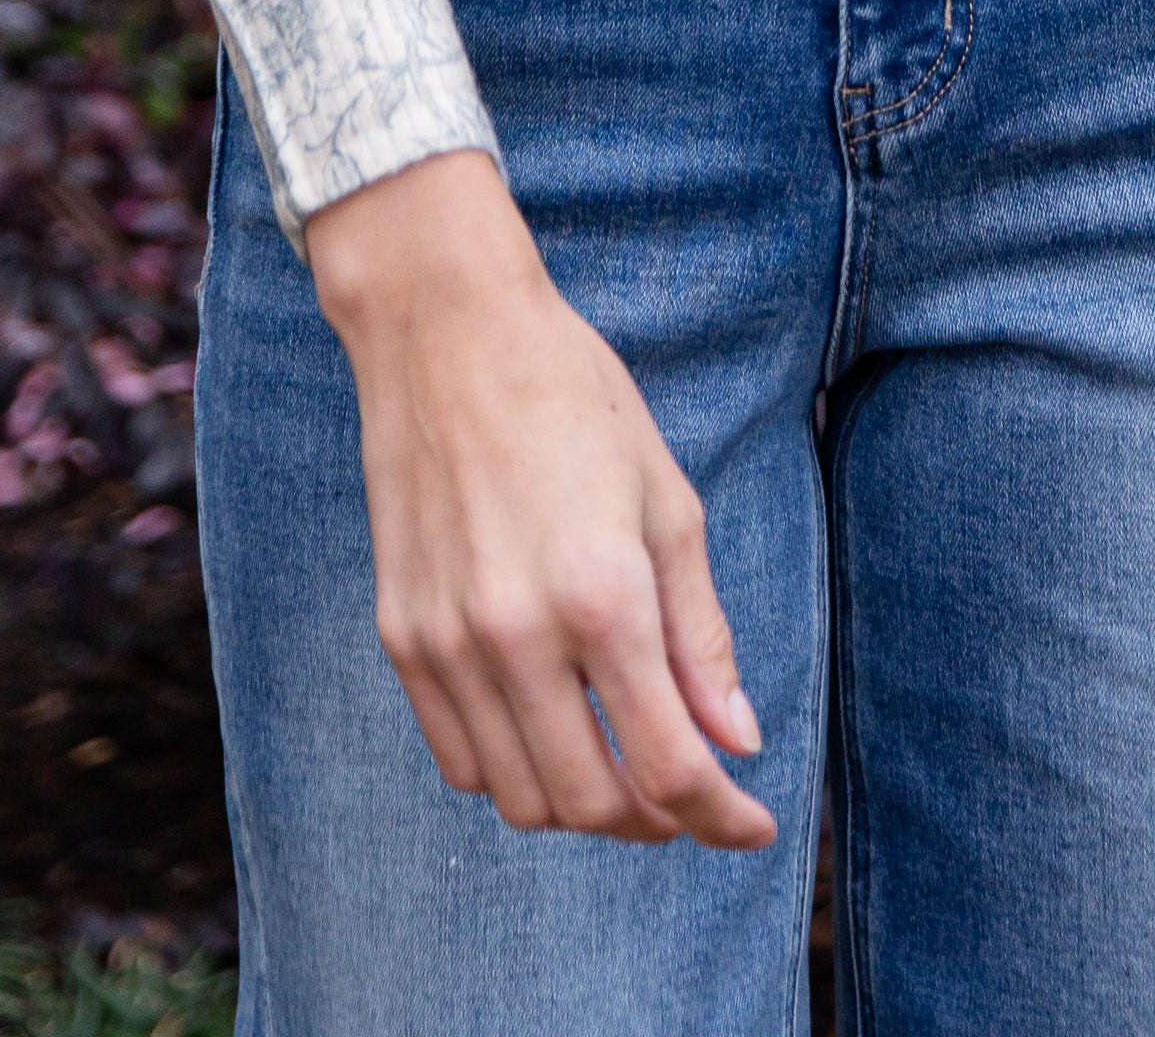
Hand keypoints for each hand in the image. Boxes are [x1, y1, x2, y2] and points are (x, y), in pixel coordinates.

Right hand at [305, 148, 774, 850]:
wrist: (445, 329)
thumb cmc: (573, 396)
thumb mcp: (667, 500)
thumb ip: (701, 633)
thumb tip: (734, 741)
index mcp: (601, 594)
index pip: (670, 766)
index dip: (723, 816)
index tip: (753, 825)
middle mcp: (516, 634)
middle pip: (596, 804)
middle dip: (660, 820)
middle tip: (693, 794)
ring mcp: (448, 642)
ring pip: (522, 799)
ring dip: (586, 805)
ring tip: (624, 760)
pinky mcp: (401, 636)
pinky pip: (460, 759)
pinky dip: (514, 772)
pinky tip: (551, 728)